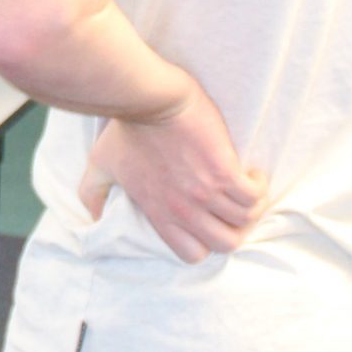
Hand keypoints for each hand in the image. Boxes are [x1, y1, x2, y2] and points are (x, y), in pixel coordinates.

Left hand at [76, 85, 266, 263]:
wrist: (147, 98)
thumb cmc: (126, 128)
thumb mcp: (101, 164)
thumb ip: (93, 193)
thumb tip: (93, 214)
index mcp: (159, 212)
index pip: (191, 253)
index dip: (202, 243)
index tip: (205, 222)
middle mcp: (184, 209)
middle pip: (225, 243)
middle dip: (233, 230)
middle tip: (232, 209)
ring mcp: (206, 192)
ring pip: (245, 220)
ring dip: (250, 207)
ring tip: (245, 188)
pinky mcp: (224, 170)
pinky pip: (254, 196)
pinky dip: (258, 187)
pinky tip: (251, 173)